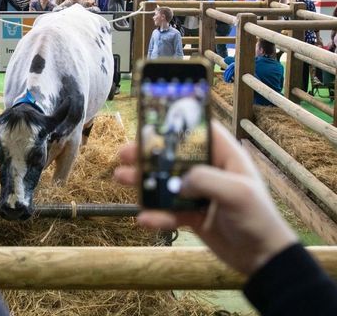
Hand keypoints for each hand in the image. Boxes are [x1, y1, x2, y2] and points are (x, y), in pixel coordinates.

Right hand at [114, 120, 297, 275]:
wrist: (261, 258)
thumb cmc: (257, 218)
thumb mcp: (237, 193)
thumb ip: (206, 180)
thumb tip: (176, 181)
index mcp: (225, 157)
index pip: (199, 132)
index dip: (177, 124)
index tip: (151, 123)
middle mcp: (209, 171)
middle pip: (173, 156)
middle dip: (148, 154)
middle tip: (124, 154)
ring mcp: (198, 194)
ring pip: (164, 183)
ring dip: (143, 181)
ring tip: (120, 178)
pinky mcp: (190, 215)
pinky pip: (168, 211)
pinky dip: (155, 215)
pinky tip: (144, 220)